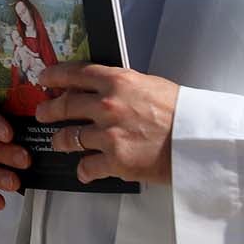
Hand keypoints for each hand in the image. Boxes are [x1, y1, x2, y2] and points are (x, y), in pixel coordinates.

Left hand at [35, 62, 177, 185]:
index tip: (44, 77)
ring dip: (61, 141)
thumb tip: (101, 88)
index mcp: (117, 81)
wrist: (200, 140)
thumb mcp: (150, 85)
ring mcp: (109, 134)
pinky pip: (86, 167)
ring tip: (60, 142)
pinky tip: (84, 171)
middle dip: (48, 110)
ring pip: (68, 138)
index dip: (55, 75)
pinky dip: (83, 170)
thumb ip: (122, 86)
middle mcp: (107, 105)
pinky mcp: (115, 161)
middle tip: (43, 113)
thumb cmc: (182, 112)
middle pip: (64, 105)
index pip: (75, 73)